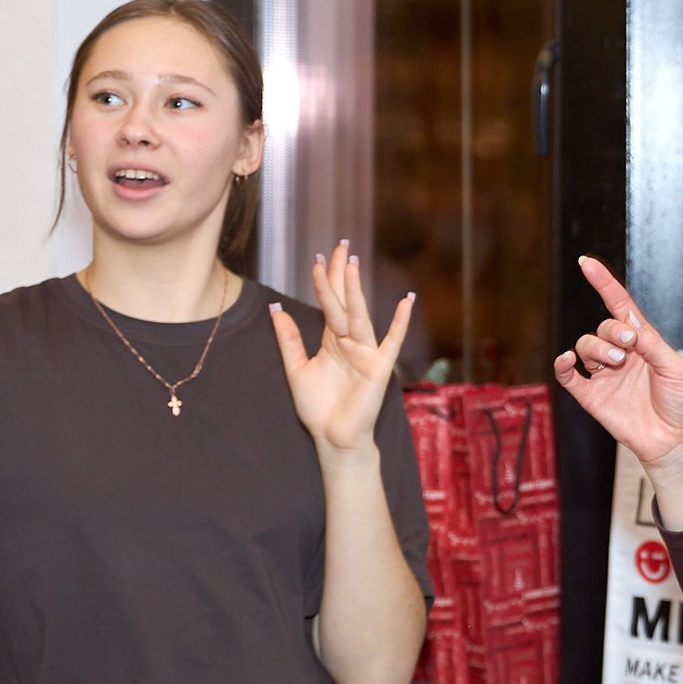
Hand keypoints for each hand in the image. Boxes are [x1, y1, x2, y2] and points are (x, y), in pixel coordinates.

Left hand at [268, 240, 415, 454]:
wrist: (333, 437)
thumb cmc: (318, 407)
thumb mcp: (296, 369)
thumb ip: (289, 339)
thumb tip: (276, 308)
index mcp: (332, 340)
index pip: (329, 303)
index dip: (324, 281)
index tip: (320, 257)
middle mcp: (351, 342)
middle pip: (345, 302)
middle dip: (341, 275)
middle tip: (341, 246)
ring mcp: (367, 352)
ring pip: (359, 315)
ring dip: (355, 291)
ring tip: (351, 265)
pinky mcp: (379, 367)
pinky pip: (392, 341)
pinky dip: (400, 322)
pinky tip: (407, 302)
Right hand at [553, 257, 682, 511]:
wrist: (674, 441)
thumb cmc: (681, 404)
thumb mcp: (674, 367)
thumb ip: (651, 342)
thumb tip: (628, 319)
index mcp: (643, 342)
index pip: (620, 306)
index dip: (604, 284)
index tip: (587, 263)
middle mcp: (621, 355)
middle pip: (603, 328)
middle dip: (612, 331)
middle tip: (629, 346)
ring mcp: (605, 375)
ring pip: (585, 347)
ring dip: (597, 348)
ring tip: (616, 362)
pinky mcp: (592, 396)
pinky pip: (569, 376)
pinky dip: (563, 365)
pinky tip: (567, 360)